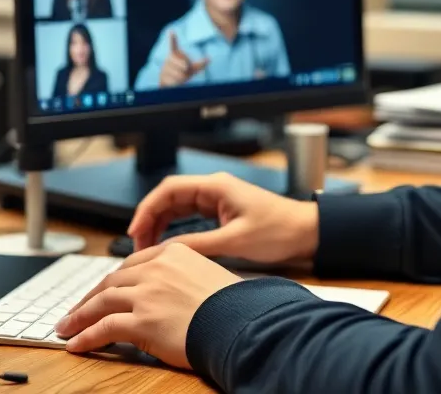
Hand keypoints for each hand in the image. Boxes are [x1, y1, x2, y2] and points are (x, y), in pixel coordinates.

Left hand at [55, 242, 240, 367]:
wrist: (241, 322)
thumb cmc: (234, 306)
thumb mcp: (208, 277)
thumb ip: (184, 278)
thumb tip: (173, 295)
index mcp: (173, 253)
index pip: (131, 264)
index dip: (112, 280)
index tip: (101, 291)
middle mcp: (156, 269)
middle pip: (112, 281)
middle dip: (89, 298)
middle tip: (75, 311)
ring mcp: (146, 294)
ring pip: (101, 302)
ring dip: (79, 317)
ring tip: (66, 329)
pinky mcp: (141, 321)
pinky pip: (103, 328)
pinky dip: (86, 337)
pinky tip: (76, 344)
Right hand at [129, 172, 318, 263]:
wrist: (306, 232)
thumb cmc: (279, 230)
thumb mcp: (234, 241)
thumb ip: (199, 245)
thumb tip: (167, 252)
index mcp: (215, 187)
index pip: (168, 189)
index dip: (147, 209)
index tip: (134, 231)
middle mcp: (213, 189)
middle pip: (169, 198)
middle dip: (150, 220)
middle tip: (137, 245)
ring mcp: (217, 199)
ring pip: (177, 208)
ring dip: (160, 226)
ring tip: (148, 249)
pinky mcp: (221, 212)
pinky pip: (189, 217)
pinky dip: (174, 230)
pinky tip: (167, 246)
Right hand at [159, 33, 209, 87]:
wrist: (170, 84)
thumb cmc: (183, 73)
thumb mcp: (193, 69)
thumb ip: (200, 64)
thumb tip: (209, 59)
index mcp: (175, 54)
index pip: (173, 45)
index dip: (173, 38)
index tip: (171, 31)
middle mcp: (168, 59)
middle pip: (183, 65)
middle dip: (186, 70)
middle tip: (184, 71)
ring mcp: (164, 67)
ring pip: (179, 74)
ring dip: (182, 78)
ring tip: (179, 78)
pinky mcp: (161, 76)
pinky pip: (173, 81)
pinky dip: (177, 84)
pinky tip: (174, 82)